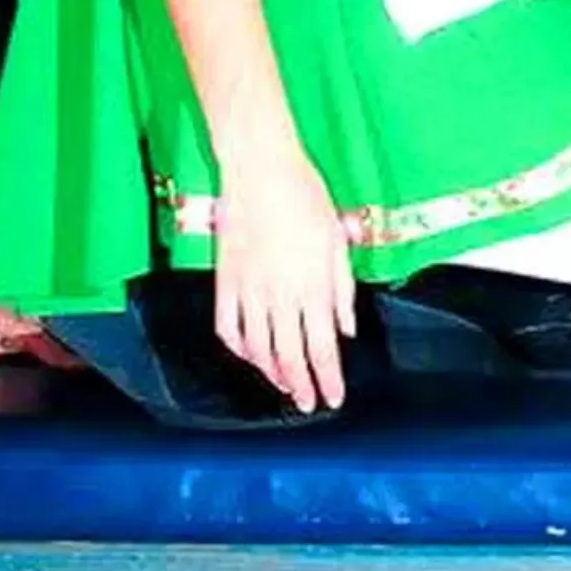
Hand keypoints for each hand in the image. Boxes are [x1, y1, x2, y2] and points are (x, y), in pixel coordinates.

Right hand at [212, 148, 355, 412]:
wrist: (260, 167)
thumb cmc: (305, 196)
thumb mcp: (337, 241)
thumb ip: (342, 290)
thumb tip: (346, 329)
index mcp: (312, 286)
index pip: (322, 348)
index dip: (328, 379)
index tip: (333, 399)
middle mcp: (279, 294)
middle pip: (289, 355)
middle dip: (300, 385)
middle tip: (307, 403)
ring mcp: (247, 289)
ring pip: (256, 347)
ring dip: (270, 373)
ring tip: (283, 385)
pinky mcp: (224, 278)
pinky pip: (226, 325)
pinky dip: (237, 347)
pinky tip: (248, 355)